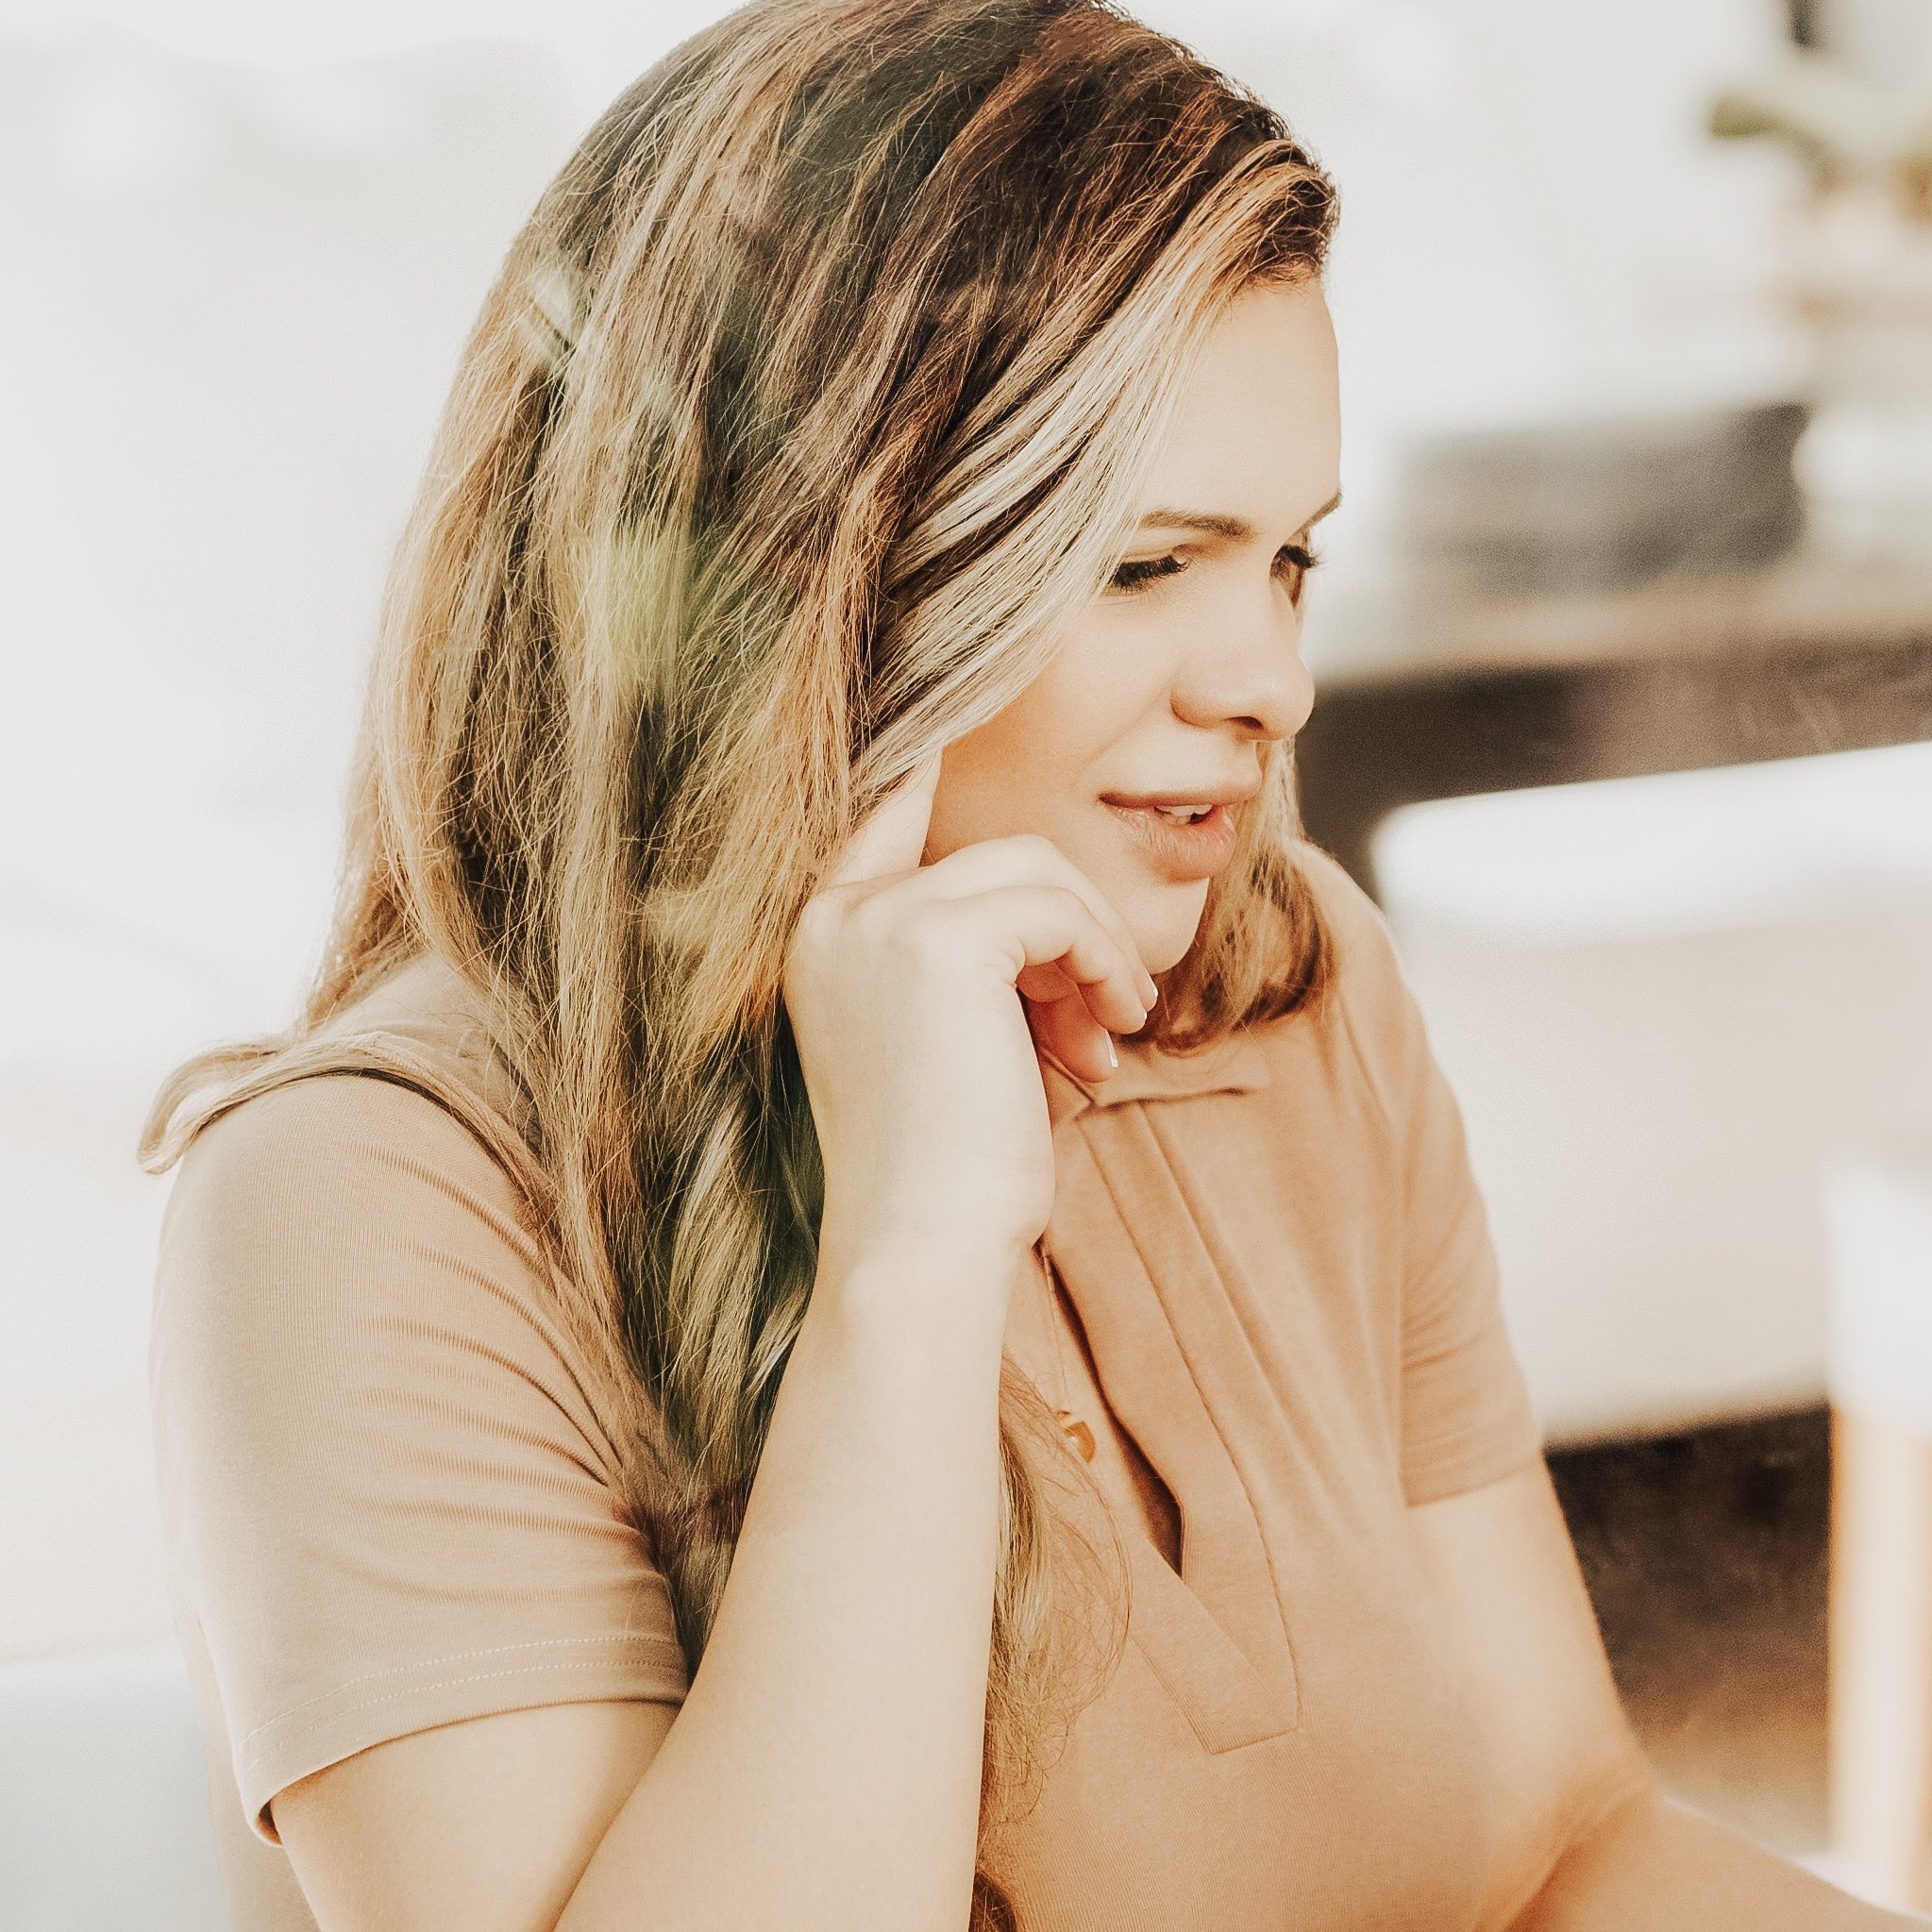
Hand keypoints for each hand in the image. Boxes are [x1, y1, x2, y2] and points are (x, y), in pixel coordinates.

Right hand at [782, 752, 1155, 1273]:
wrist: (918, 1247)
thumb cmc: (947, 1178)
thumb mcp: (957, 1050)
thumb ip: (985, 969)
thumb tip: (1062, 923)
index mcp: (821, 936)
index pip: (887, 806)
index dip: (934, 752)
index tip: (984, 683)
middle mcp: (834, 916)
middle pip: (994, 849)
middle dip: (1071, 928)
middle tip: (1108, 1025)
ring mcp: (877, 921)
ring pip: (1035, 871)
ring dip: (1097, 952)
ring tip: (1111, 1040)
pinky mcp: (936, 940)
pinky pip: (1058, 909)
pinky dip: (1104, 965)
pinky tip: (1110, 1038)